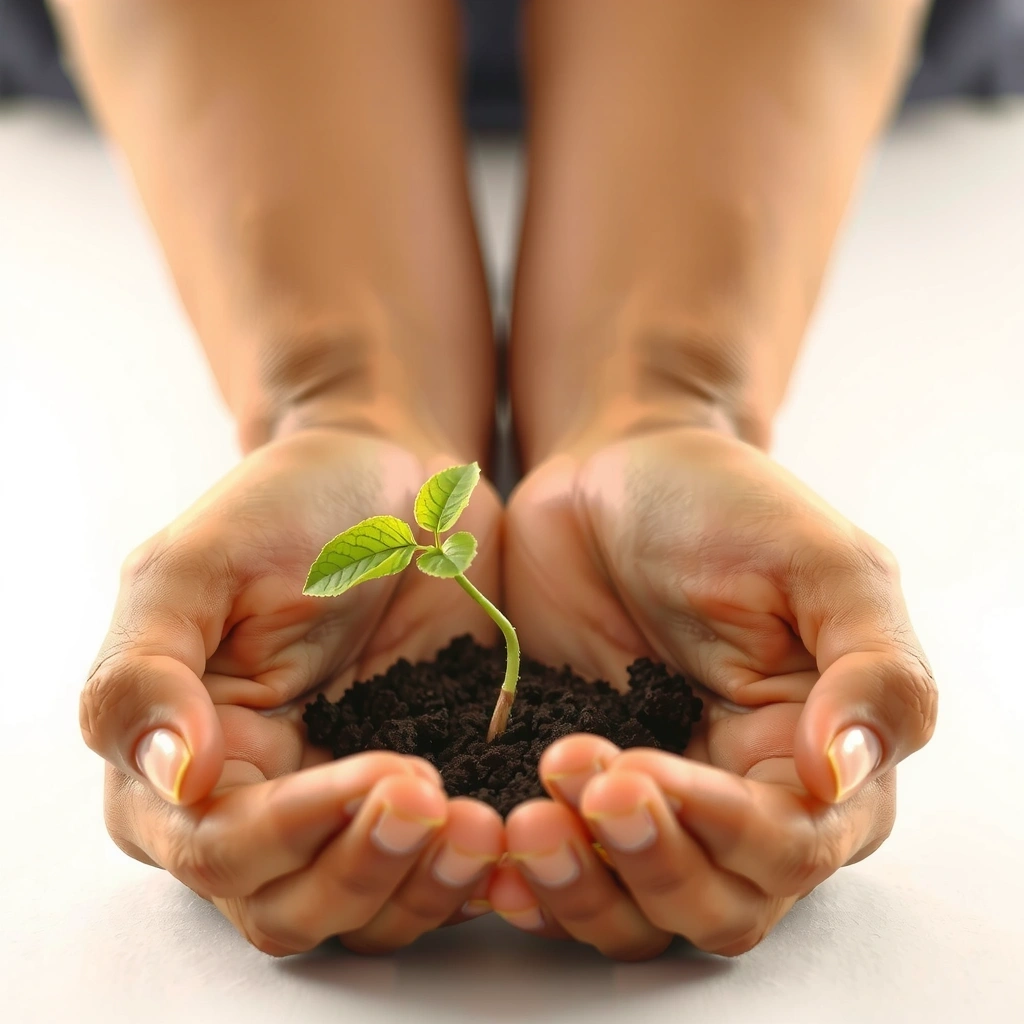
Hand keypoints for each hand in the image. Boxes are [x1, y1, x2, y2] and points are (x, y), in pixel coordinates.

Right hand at [80, 427, 504, 954]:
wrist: (394, 479)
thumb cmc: (286, 506)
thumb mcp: (196, 564)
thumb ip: (148, 671)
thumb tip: (173, 777)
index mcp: (182, 760)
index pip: (220, 847)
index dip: (295, 829)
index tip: (384, 768)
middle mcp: (258, 801)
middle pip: (290, 905)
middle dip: (366, 867)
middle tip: (437, 799)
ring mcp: (344, 803)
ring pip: (366, 912)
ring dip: (426, 887)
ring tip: (487, 827)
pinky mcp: (422, 789)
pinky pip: (438, 871)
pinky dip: (476, 874)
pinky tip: (515, 837)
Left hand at [495, 426, 936, 957]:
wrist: (615, 471)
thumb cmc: (725, 505)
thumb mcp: (822, 563)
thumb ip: (871, 669)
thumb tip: (842, 775)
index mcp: (813, 757)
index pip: (786, 848)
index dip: (716, 830)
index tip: (639, 767)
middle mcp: (735, 797)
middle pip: (711, 906)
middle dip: (642, 864)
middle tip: (575, 781)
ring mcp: (648, 799)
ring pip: (631, 911)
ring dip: (576, 887)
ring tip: (521, 822)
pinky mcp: (570, 786)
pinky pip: (554, 869)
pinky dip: (522, 880)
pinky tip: (484, 856)